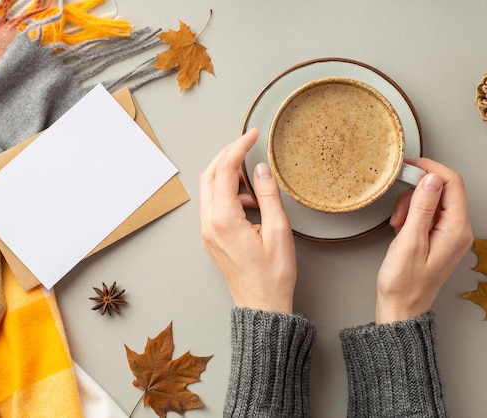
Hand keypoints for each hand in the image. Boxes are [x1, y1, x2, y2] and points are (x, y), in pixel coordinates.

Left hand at [199, 128, 296, 313]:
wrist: (260, 306)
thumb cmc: (272, 275)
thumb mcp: (278, 231)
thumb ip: (268, 195)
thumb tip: (260, 168)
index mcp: (223, 220)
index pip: (224, 171)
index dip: (238, 148)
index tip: (252, 135)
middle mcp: (209, 224)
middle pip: (209, 176)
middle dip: (227, 156)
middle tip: (247, 145)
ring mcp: (207, 232)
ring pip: (210, 190)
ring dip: (228, 177)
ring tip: (256, 187)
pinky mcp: (211, 238)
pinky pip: (214, 205)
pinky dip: (229, 195)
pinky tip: (251, 205)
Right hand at [376, 158, 472, 322]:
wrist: (401, 307)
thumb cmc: (404, 283)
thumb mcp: (409, 242)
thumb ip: (422, 208)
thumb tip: (431, 179)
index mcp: (456, 229)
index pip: (452, 183)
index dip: (430, 169)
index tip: (409, 166)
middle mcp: (458, 230)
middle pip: (442, 190)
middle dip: (416, 192)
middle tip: (398, 208)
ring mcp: (448, 233)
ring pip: (431, 200)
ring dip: (411, 204)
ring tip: (397, 224)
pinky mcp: (437, 237)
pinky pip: (426, 213)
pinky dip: (411, 214)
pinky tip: (401, 228)